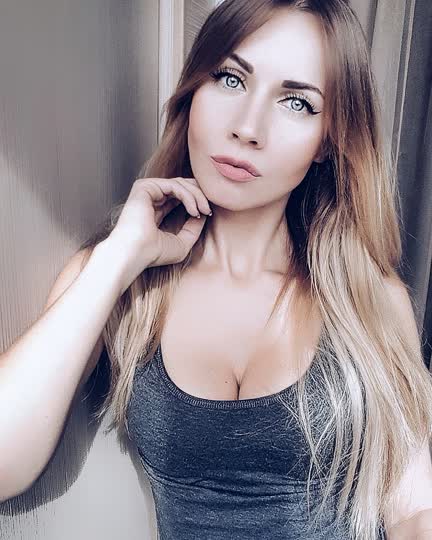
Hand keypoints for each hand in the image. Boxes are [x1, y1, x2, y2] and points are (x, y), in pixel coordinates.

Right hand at [106, 176, 211, 290]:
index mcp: (156, 209)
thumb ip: (193, 228)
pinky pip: (174, 185)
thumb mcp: (182, 242)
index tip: (208, 213)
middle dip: (199, 194)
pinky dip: (188, 196)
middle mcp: (150, 197)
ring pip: (180, 183)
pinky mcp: (145, 187)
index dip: (197, 200)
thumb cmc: (155, 253)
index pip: (180, 195)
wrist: (136, 254)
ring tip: (203, 211)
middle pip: (182, 185)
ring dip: (197, 196)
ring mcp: (146, 190)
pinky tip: (193, 210)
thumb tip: (204, 213)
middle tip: (208, 209)